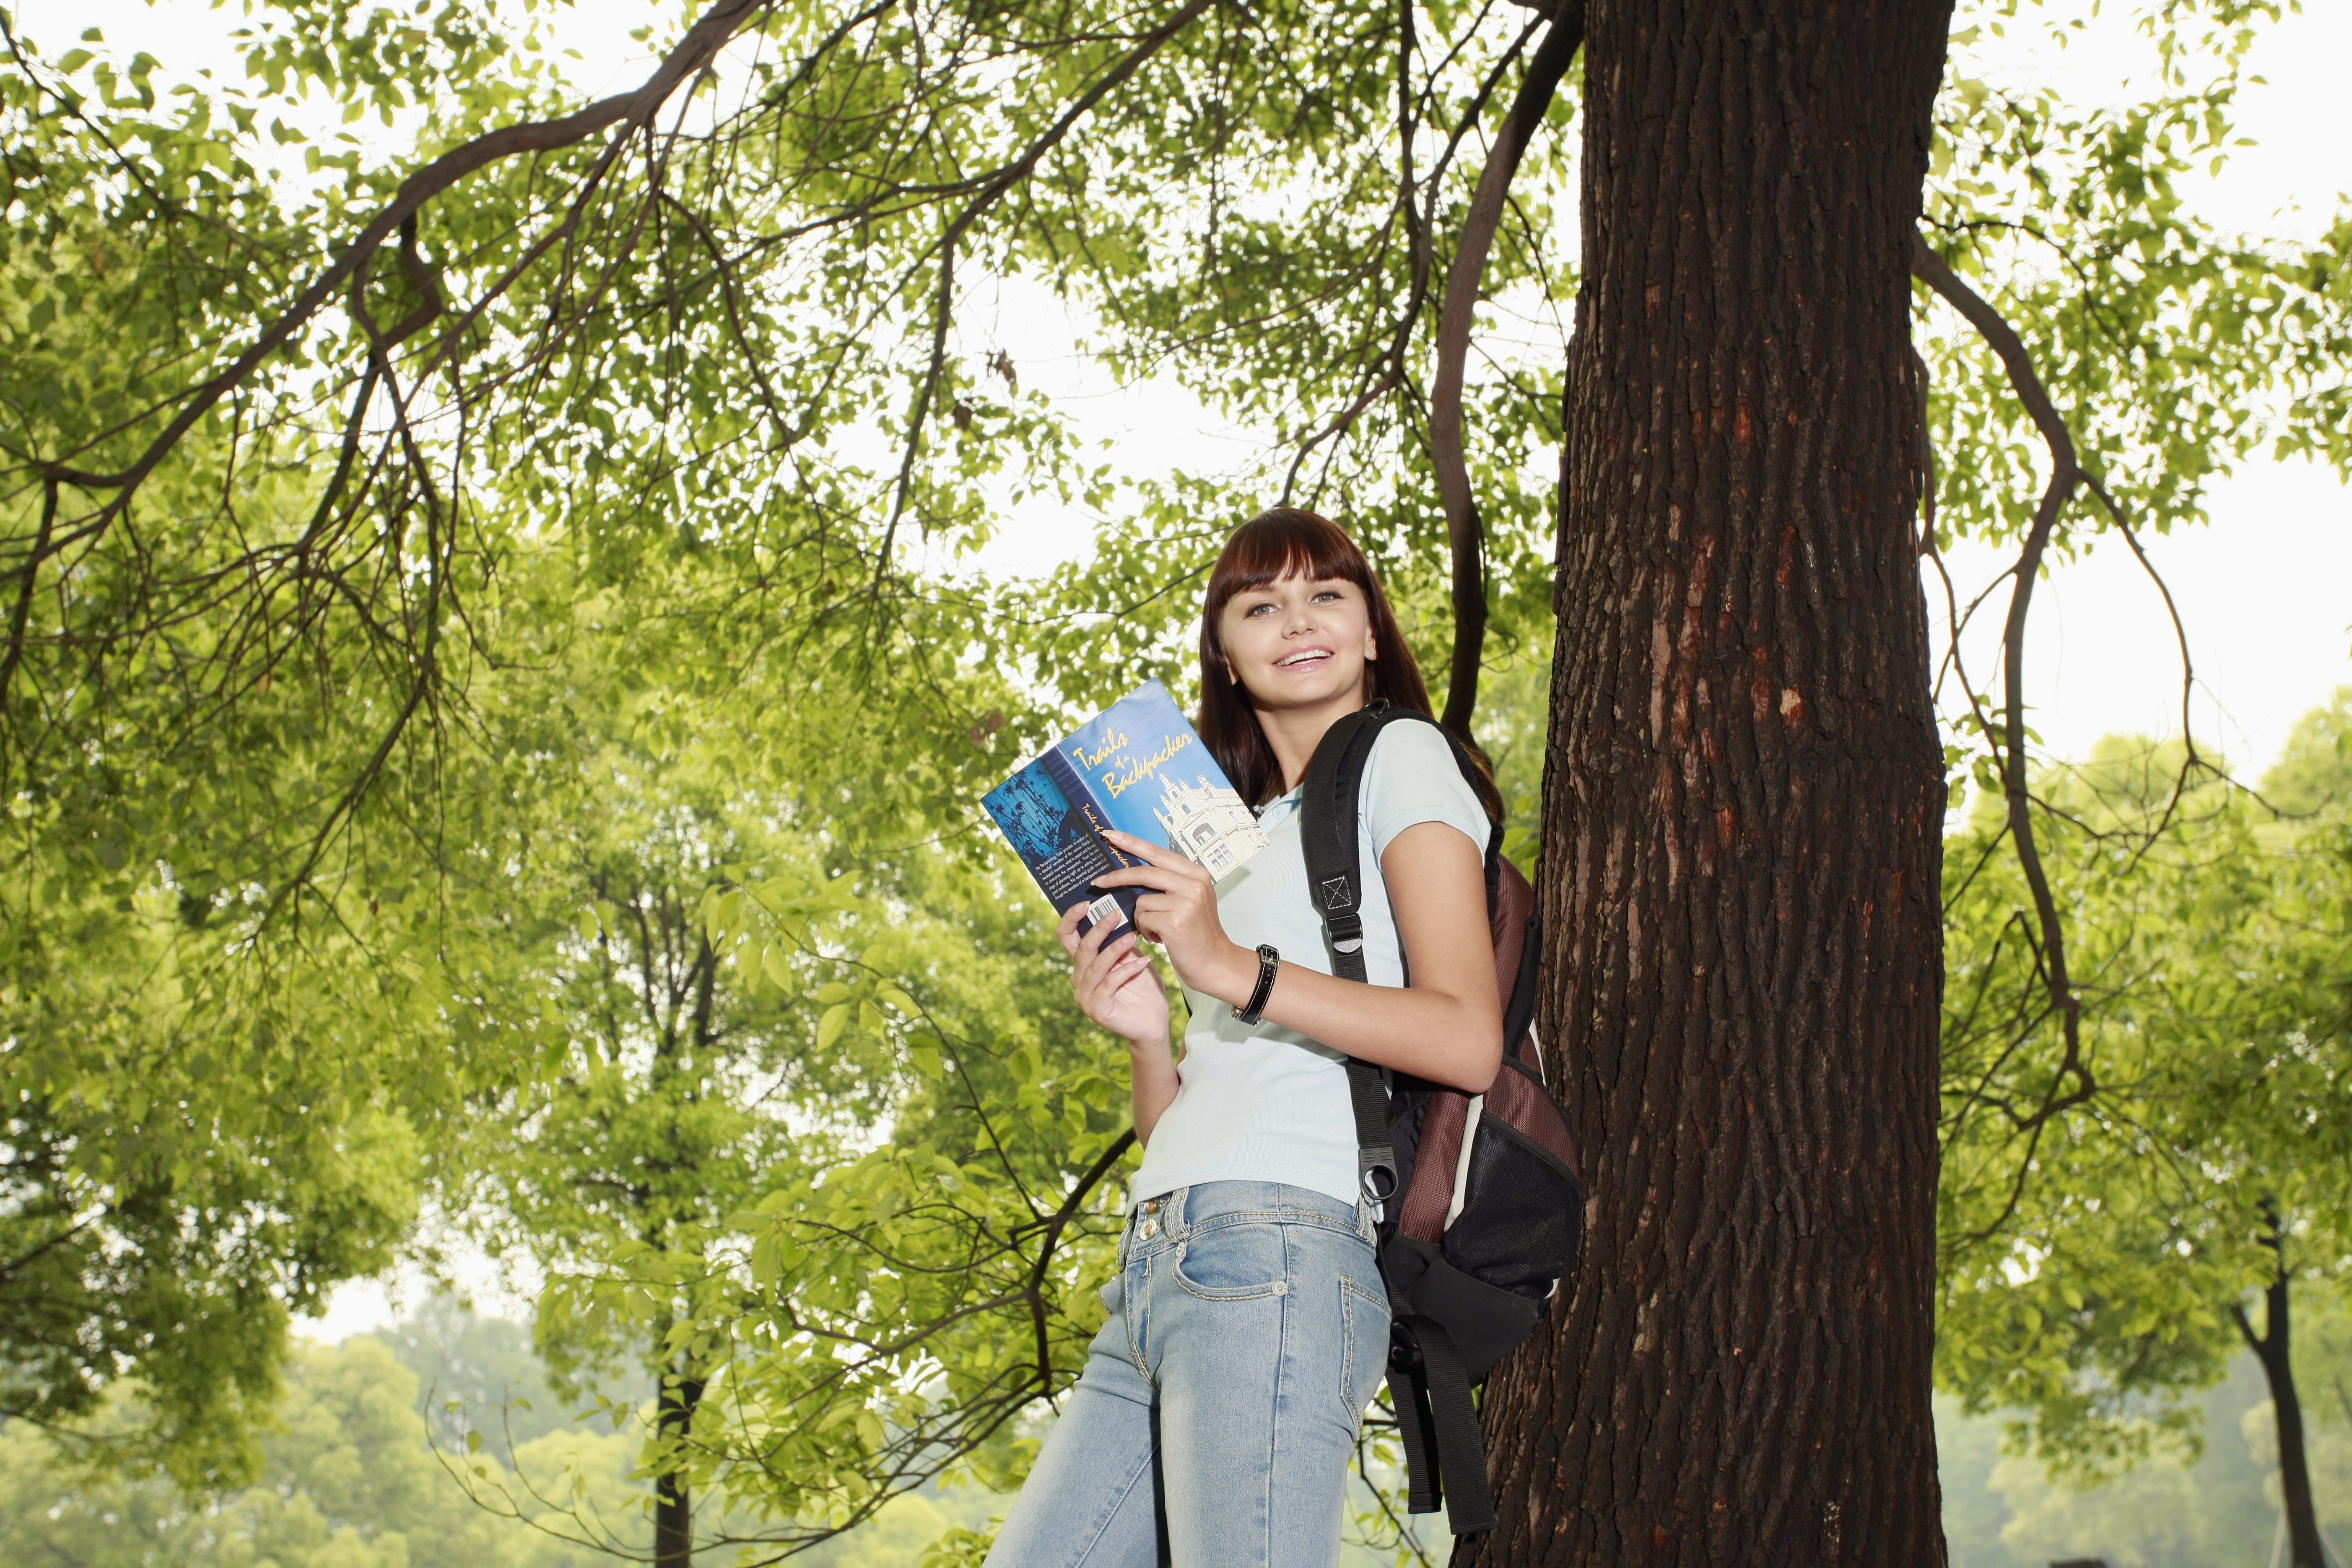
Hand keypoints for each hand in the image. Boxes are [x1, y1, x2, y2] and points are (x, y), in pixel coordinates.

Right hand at [1056, 900, 1170, 1048]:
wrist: (1154, 1021)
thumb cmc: (1142, 987)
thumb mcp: (1131, 956)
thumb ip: (1120, 940)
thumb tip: (1120, 911)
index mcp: (1082, 963)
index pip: (1066, 936)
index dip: (1071, 918)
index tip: (1087, 903)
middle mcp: (1078, 978)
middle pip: (1082, 948)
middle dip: (1099, 929)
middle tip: (1116, 914)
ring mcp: (1085, 996)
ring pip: (1095, 965)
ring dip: (1115, 948)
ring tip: (1133, 936)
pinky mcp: (1096, 1009)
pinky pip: (1110, 983)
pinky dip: (1127, 970)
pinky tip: (1144, 962)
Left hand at [1093, 830, 1255, 1005]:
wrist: (1216, 963)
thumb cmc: (1198, 933)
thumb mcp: (1190, 899)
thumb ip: (1169, 883)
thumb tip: (1132, 872)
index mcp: (1196, 874)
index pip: (1158, 853)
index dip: (1133, 843)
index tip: (1111, 835)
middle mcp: (1193, 884)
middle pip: (1144, 873)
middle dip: (1117, 878)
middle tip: (1097, 882)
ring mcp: (1186, 902)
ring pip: (1141, 901)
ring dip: (1142, 919)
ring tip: (1158, 930)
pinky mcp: (1175, 922)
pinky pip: (1143, 919)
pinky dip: (1146, 931)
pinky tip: (1161, 938)